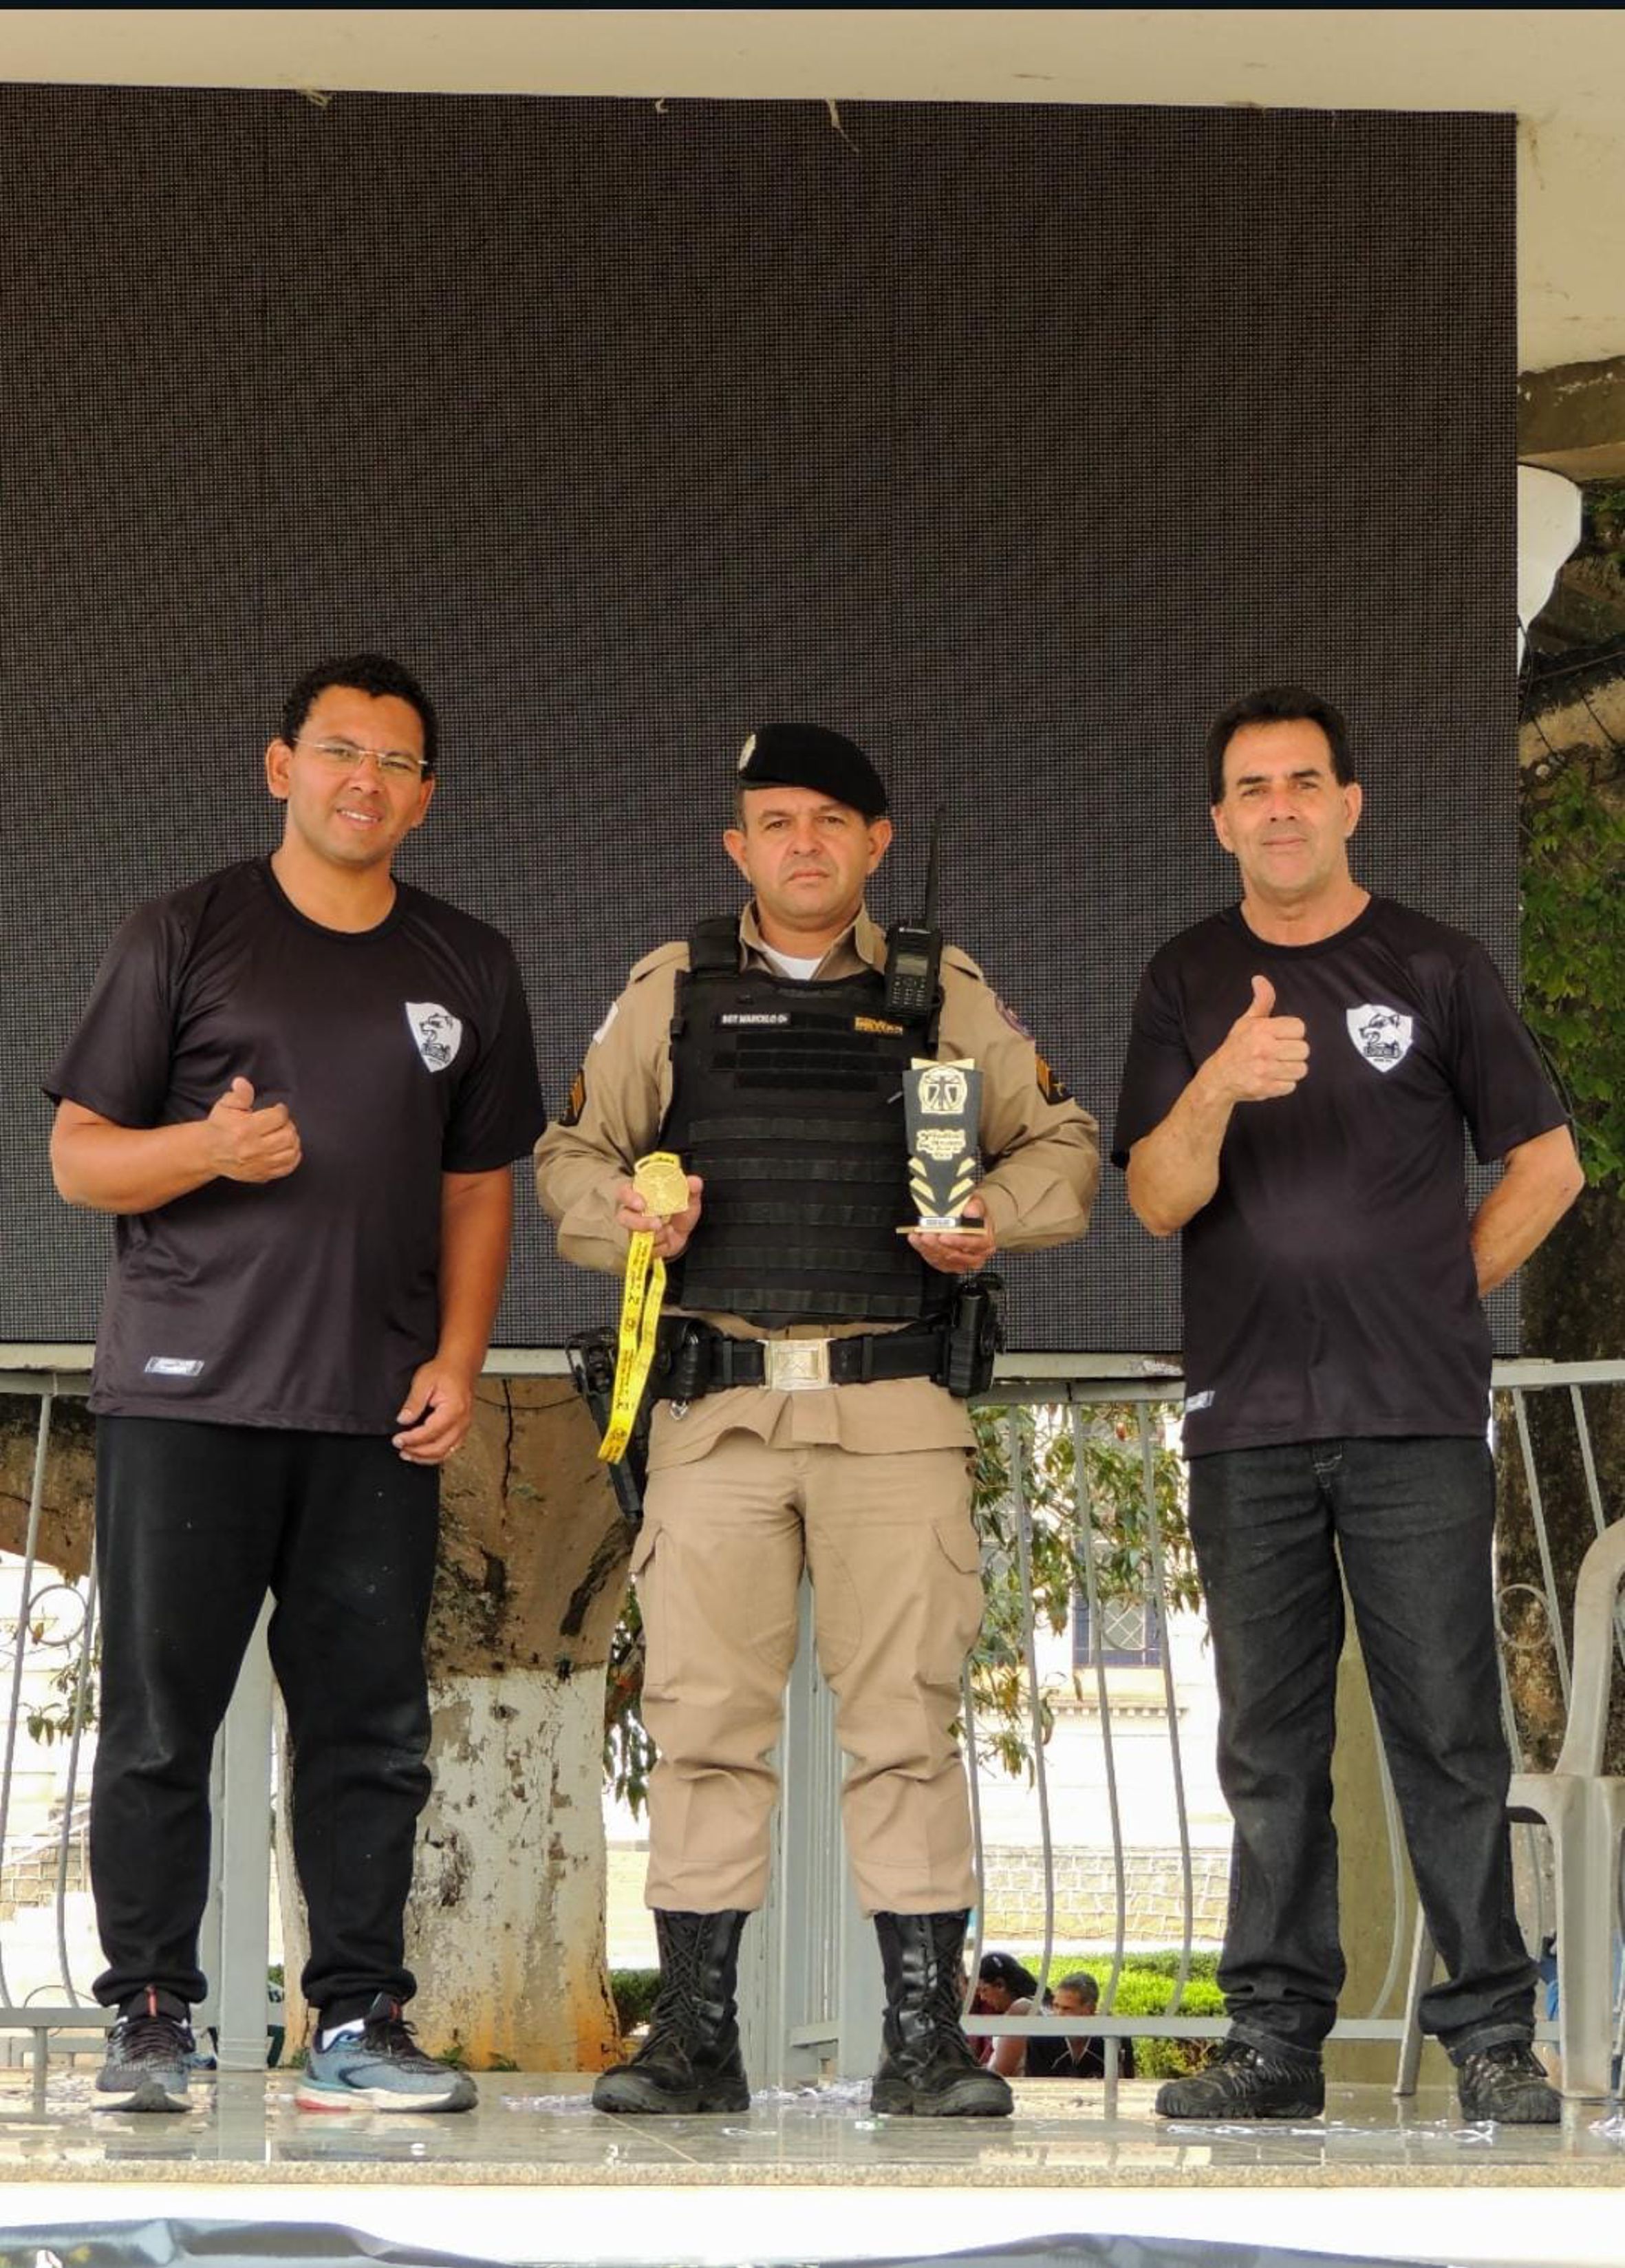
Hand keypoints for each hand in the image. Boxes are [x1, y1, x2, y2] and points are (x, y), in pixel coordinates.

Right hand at [203, 1077, 300, 1182]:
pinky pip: (288, 1167)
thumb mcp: (225, 1105)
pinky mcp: (263, 1174)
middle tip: (281, 1122)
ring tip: (285, 1133)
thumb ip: (239, 1094)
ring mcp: (260, 1164)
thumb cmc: (219, 1127)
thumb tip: (242, 1082)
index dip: (281, 1110)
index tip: (278, 1109)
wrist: (209, 1152)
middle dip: (288, 1125)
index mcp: (246, 1129)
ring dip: (293, 1140)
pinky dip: (293, 1156)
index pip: (278, 1117)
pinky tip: (288, 1148)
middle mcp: (254, 1148)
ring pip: (291, 1151)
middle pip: (288, 1135)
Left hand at [393, 1357, 476, 1463]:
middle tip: (400, 1448)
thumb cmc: (445, 1371)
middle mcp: (462, 1421)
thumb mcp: (423, 1381)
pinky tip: (423, 1453)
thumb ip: (413, 1403)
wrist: (460, 1366)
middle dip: (417, 1451)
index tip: (398, 1440)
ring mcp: (464, 1426)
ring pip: (445, 1452)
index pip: (430, 1432)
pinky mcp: (462, 1429)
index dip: (412, 1439)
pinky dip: (435, 1455)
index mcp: (453, 1409)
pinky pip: (450, 1448)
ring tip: (408, 1454)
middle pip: (439, 1447)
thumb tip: (403, 1420)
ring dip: (425, 1457)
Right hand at [614, 1173, 703, 1260]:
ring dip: (656, 1236)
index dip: (629, 1198)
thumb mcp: (689, 1197)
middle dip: (640, 1223)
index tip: (641, 1204)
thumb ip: (692, 1188)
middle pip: (623, 1217)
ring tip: (670, 1230)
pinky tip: (668, 1240)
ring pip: (634, 1236)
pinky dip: (661, 1247)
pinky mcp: (642, 1247)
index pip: (624, 1192)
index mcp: (640, 1194)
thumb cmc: (680, 1209)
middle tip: (658, 1224)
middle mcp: (633, 1212)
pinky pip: (648, 1250)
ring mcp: (635, 1231)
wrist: (684, 1232)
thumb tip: (694, 1182)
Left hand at [910, 1193, 995, 1274]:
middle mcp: (976, 1256)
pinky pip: (935, 1261)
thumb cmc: (972, 1215)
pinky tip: (917, 1240)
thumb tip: (971, 1211)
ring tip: (918, 1236)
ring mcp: (962, 1262)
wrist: (967, 1221)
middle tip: (926, 1235)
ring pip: (943, 1259)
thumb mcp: (977, 1204)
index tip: (944, 1236)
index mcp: (986, 1242)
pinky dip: (924, 1250)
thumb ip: (975, 1207)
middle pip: (956, 1255)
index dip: (959, 1241)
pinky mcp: (949, 1265)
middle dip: (939, 1245)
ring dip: (928, 1248)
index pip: (975, 1245)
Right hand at [1207, 975, 1308, 1103]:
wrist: (1218, 1078)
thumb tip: (1260, 979)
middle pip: (1303, 1049)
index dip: (1292, 1034)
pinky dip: (1284, 1084)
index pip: (1299, 1028)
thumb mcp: (1246, 1021)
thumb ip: (1261, 1000)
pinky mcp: (1266, 1088)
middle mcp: (1263, 1048)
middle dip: (1293, 1053)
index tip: (1281, 1038)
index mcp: (1261, 1029)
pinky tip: (1272, 1078)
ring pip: (1300, 1069)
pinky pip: (1291, 1085)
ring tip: (1276, 1066)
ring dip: (1290, 1069)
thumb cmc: (1236, 1048)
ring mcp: (1265, 1070)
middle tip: (1279, 1054)